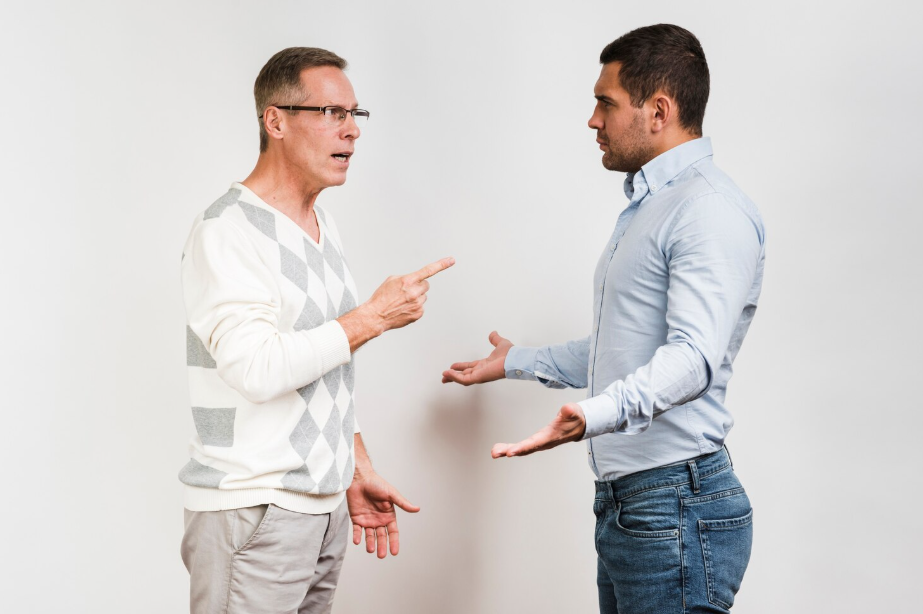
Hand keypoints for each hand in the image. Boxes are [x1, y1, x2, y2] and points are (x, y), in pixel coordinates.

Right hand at [339, 257, 454, 351]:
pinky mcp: (419, 314)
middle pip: (426, 285)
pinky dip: (414, 307)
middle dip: (418, 287)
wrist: (376, 315)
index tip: (451, 260)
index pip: (428, 270)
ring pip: (423, 296)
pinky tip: (404, 309)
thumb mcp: (392, 281)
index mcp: (408, 281)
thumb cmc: (382, 297)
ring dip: (416, 297)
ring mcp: (418, 304)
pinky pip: (421, 306)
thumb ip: (407, 278)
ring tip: (403, 302)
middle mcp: (415, 292)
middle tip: (406, 292)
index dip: (441, 264)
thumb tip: (416, 281)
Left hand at [346, 471, 419, 557]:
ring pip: (369, 536)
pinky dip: (357, 536)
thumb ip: (402, 503)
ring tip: (371, 550)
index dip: (394, 542)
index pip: (393, 532)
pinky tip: (357, 541)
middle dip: (382, 546)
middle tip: (381, 555)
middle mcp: (378, 520)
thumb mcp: (391, 494)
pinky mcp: (356, 518)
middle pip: (381, 536)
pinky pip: (356, 530)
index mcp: (388, 516)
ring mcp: (367, 520)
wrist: (360, 478)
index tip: (394, 552)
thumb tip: (417, 509)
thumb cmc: (377, 484)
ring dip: (370, 543)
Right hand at [442, 331, 512, 384]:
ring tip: (444, 376)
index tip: (453, 366)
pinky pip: (464, 379)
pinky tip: (448, 373)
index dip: (461, 367)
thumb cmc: (511, 354)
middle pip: (465, 375)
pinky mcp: (479, 377)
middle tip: (445, 376)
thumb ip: (495, 339)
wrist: (515, 359)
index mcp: (485, 365)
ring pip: (463, 379)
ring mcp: (480, 375)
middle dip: (454, 376)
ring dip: (453, 377)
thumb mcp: (500, 343)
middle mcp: (482, 371)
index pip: (471, 367)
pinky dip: (455, 377)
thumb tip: (493, 333)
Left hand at [491, 403, 585, 457]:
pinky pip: (522, 446)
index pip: (535, 443)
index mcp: (550, 436)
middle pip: (525, 449)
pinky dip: (510, 448)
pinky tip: (500, 448)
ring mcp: (539, 443)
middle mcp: (543, 442)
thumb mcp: (575, 412)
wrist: (579, 426)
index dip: (522, 448)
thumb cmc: (575, 419)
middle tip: (495, 453)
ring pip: (522, 449)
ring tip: (494, 452)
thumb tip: (567, 409)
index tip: (510, 452)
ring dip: (507, 451)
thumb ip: (570, 411)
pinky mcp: (536, 441)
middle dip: (510, 451)